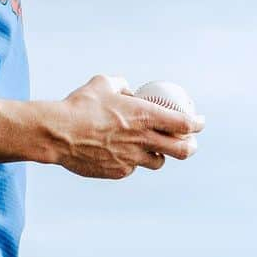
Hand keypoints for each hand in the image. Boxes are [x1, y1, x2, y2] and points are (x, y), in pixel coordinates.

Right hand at [50, 74, 203, 179]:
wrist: (58, 133)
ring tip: (154, 149)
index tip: (199, 122)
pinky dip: (131, 161)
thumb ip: (121, 85)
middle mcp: (142, 140)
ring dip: (160, 155)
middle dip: (190, 146)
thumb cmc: (79, 106)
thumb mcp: (102, 84)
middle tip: (189, 142)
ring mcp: (131, 159)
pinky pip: (132, 168)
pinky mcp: (118, 172)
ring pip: (158, 162)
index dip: (197, 124)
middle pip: (182, 150)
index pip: (183, 123)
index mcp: (144, 116)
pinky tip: (120, 153)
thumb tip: (127, 89)